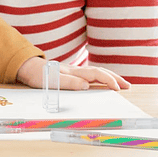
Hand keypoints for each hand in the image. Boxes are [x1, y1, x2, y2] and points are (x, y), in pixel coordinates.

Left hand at [16, 57, 130, 90]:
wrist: (29, 68)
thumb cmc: (40, 75)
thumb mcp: (53, 80)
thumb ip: (69, 82)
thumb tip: (86, 85)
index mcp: (74, 71)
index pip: (96, 74)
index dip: (108, 80)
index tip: (118, 87)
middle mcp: (77, 70)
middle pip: (100, 72)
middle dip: (114, 78)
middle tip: (128, 86)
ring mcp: (75, 72)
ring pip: (96, 73)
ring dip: (109, 78)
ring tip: (121, 85)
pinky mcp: (72, 75)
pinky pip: (91, 76)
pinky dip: (101, 79)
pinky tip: (103, 83)